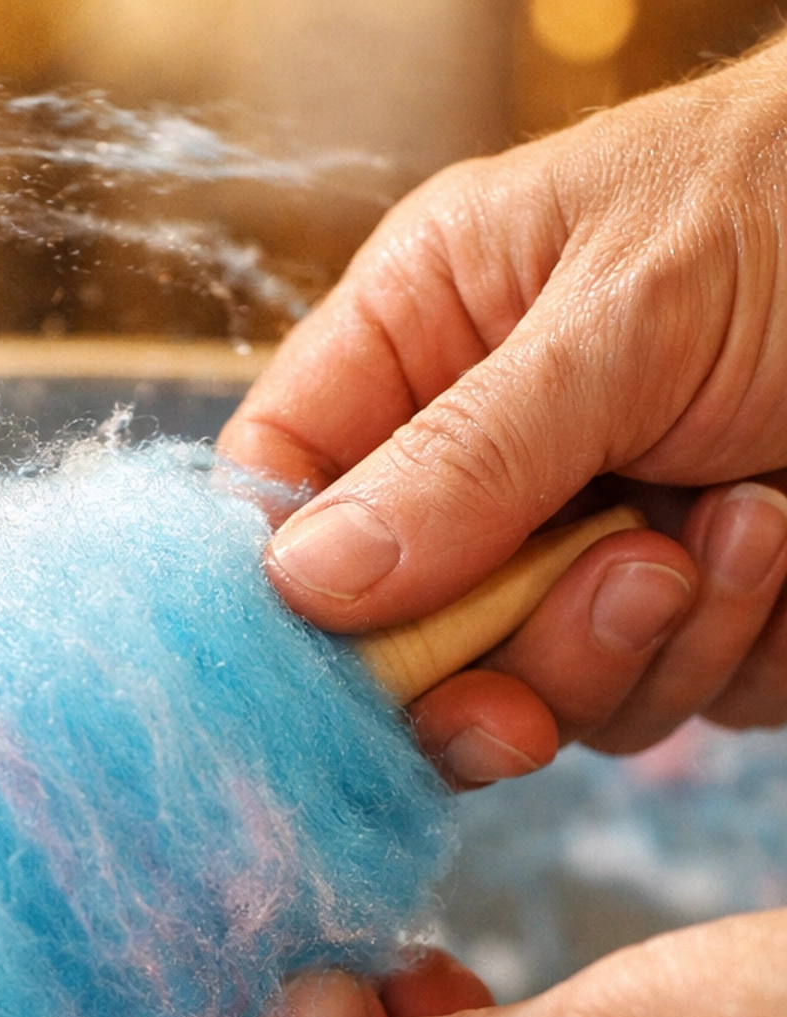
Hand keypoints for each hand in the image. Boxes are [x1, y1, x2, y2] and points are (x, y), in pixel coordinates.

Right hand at [223, 41, 786, 787]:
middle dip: (479, 665)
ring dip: (629, 644)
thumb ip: (466, 456)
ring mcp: (582, 550)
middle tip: (519, 703)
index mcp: (422, 341)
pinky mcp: (690, 623)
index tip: (322, 660)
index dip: (280, 586)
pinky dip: (727, 645)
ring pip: (534, 694)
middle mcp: (483, 462)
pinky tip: (776, 536)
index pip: (283, 485)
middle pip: (398, 637)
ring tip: (730, 525)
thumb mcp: (622, 312)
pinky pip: (662, 704)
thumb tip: (302, 583)